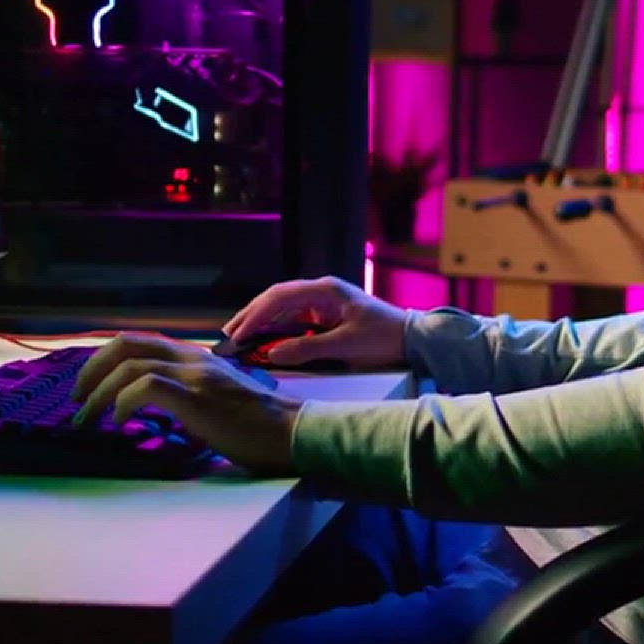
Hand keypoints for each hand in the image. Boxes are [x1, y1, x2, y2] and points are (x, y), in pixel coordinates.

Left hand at [70, 334, 302, 473]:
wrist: (290, 430)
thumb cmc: (258, 422)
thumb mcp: (217, 396)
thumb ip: (189, 390)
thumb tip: (154, 405)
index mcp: (195, 357)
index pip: (139, 341)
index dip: (104, 359)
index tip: (87, 385)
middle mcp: (191, 357)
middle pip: (125, 344)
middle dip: (91, 370)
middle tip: (77, 399)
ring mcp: (193, 374)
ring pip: (129, 365)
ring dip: (97, 393)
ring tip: (87, 418)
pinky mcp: (195, 396)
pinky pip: (144, 387)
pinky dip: (121, 402)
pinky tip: (117, 421)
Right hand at [224, 276, 409, 370]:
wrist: (413, 339)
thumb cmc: (383, 338)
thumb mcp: (345, 346)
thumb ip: (307, 349)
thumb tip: (271, 353)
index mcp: (325, 290)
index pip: (280, 296)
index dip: (256, 315)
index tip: (239, 334)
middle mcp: (321, 291)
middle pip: (277, 297)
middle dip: (252, 315)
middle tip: (229, 334)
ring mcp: (324, 302)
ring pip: (284, 307)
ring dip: (262, 320)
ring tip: (239, 337)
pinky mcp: (327, 315)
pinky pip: (294, 318)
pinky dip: (277, 327)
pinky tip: (264, 339)